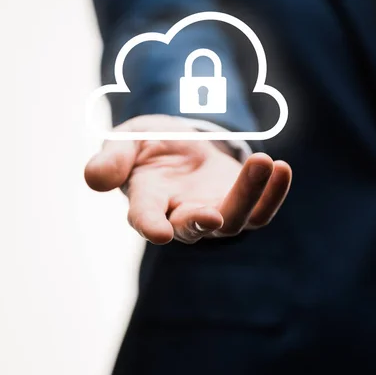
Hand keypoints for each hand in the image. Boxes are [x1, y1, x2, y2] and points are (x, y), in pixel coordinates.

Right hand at [85, 115, 291, 244]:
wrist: (178, 144)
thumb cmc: (147, 145)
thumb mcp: (126, 141)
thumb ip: (112, 159)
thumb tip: (94, 180)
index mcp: (147, 200)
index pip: (145, 216)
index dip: (149, 225)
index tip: (158, 233)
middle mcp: (180, 214)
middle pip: (193, 226)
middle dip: (203, 222)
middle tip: (214, 213)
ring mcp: (213, 212)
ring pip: (234, 220)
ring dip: (249, 196)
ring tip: (265, 162)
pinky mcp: (239, 203)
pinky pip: (260, 210)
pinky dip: (273, 194)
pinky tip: (281, 168)